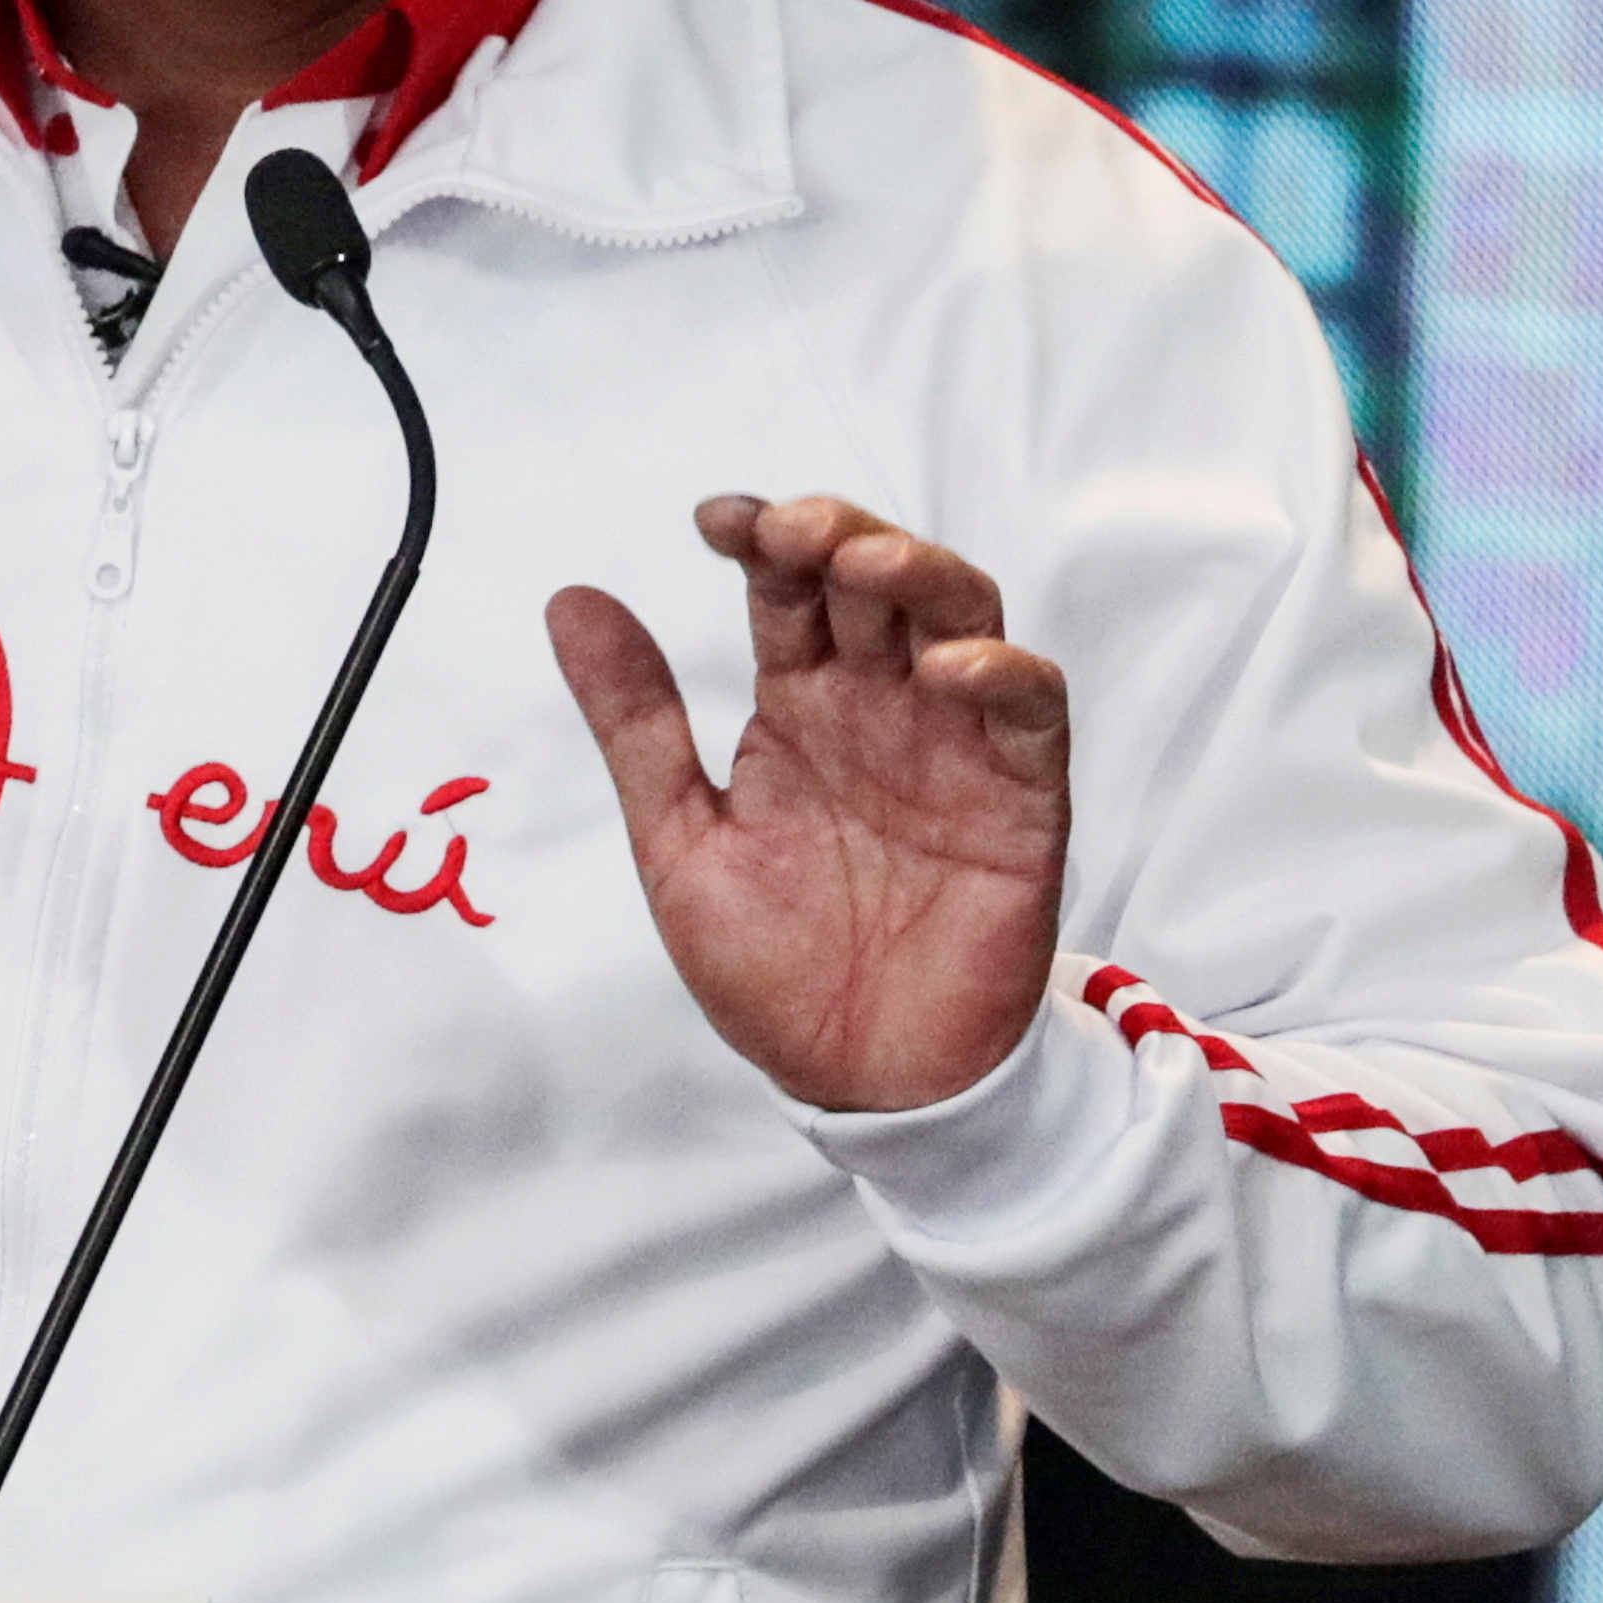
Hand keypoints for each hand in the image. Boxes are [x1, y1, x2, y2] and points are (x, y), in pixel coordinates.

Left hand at [546, 495, 1070, 1114]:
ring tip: (866, 566)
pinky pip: (1032, 710)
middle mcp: (882, 708)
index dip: (762, 536)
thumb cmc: (775, 968)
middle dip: (839, 535)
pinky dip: (1001, 673)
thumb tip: (571, 600)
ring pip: (962, 616)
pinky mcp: (1023, 798)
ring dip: (921, 576)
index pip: (788, 589)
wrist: (863, 1083)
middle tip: (793, 532)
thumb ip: (636, 723)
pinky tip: (946, 671)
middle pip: (878, 579)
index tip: (715, 520)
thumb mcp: (680, 840)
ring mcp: (956, 745)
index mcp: (802, 707)